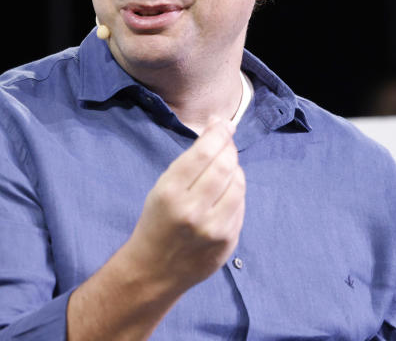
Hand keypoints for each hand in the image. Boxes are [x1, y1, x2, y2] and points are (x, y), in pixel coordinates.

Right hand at [124, 118, 245, 291]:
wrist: (154, 271)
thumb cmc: (157, 222)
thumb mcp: (162, 188)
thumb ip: (190, 161)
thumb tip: (220, 127)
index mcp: (170, 193)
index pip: (203, 154)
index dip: (218, 133)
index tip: (224, 123)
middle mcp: (193, 211)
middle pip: (224, 166)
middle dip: (229, 148)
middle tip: (226, 142)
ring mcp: (213, 230)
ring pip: (238, 185)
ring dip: (235, 169)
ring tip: (226, 167)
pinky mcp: (227, 243)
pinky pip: (241, 206)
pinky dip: (236, 192)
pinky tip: (226, 192)